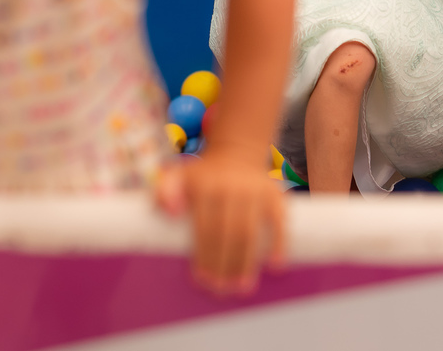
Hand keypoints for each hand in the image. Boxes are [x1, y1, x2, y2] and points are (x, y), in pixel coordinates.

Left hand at [156, 151, 285, 294]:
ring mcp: (254, 191)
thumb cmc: (203, 176)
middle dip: (224, 266)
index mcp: (205, 186)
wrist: (236, 152)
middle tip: (221, 289)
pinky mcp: (274, 194)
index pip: (205, 228)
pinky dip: (279, 244)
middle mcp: (231, 187)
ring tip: (242, 287)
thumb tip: (170, 213)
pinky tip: (274, 267)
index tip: (202, 280)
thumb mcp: (178, 175)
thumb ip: (164, 190)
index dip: (204, 256)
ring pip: (250, 233)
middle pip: (227, 234)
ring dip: (246, 264)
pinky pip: (279, 222)